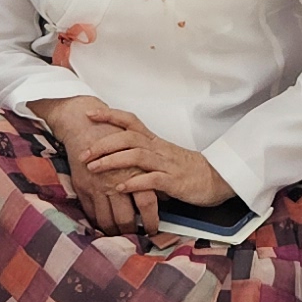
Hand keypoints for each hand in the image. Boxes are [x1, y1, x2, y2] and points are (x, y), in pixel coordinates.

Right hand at [32, 94, 147, 231]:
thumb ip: (150, 174)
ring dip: (114, 231)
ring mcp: (97, 187)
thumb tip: (164, 196)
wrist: (82, 125)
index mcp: (133, 170)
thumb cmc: (111, 135)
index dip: (150, 221)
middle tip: (136, 237)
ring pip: (107, 220)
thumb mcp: (136, 152)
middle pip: (126, 218)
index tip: (152, 229)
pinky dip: (98, 223)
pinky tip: (103, 226)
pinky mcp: (83, 189)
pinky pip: (91, 214)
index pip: (147, 203)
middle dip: (132, 231)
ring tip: (120, 235)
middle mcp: (115, 181)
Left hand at [80, 113, 237, 231]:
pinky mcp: (174, 181)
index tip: (89, 114)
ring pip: (137, 156)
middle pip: (128, 137)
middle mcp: (159, 149)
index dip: (110, 115)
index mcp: (155, 141)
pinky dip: (133, 183)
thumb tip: (116, 157)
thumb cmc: (188, 170)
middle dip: (103, 144)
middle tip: (83, 153)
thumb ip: (142, 157)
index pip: (130, 121)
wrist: (218, 179)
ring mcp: (167, 164)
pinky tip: (119, 188)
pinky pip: (151, 180)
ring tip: (93, 169)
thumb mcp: (163, 158)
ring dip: (112, 161)